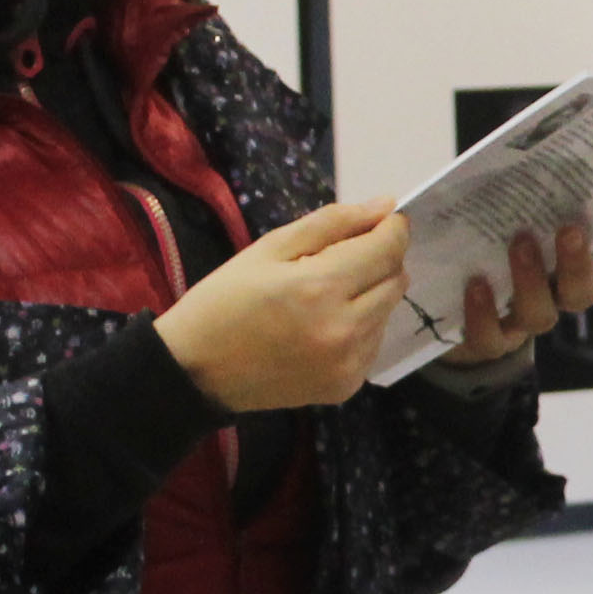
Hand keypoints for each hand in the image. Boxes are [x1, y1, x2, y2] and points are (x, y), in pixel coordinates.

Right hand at [154, 197, 408, 411]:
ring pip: (388, 311)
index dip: (393, 228)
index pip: (388, 249)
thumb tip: (385, 206)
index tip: (383, 220)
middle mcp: (345, 329)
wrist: (195, 371)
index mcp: (321, 288)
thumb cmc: (224, 300)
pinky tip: (322, 326)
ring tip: (324, 296)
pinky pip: (373, 343)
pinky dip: (360, 327)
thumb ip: (332, 224)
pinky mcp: (346, 386)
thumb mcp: (269, 248)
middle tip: (342, 258)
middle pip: (397, 279)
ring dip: (370, 294)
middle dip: (380, 260)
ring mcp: (349, 364)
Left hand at [448, 209, 592, 361]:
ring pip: (538, 314)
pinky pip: (489, 337)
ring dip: (530, 280)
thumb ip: (589, 207)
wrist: (453, 310)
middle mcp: (553, 298)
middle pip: (579, 294)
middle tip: (568, 228)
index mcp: (571, 268)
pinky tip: (475, 285)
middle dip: (577, 263)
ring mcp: (519, 321)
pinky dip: (482, 314)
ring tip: (517, 243)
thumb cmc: (505, 257)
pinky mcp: (483, 338)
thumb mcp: (537, 223)